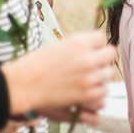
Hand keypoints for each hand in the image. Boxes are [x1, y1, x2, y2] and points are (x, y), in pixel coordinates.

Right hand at [1, 31, 115, 119]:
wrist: (23, 85)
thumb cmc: (36, 64)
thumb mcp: (59, 46)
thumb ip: (79, 46)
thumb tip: (93, 47)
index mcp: (80, 42)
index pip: (102, 38)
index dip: (95, 44)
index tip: (89, 50)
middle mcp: (89, 58)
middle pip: (111, 54)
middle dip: (102, 58)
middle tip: (92, 64)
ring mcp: (90, 77)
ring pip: (110, 73)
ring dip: (101, 75)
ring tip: (88, 78)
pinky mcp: (87, 94)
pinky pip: (103, 91)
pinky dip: (97, 92)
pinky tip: (86, 90)